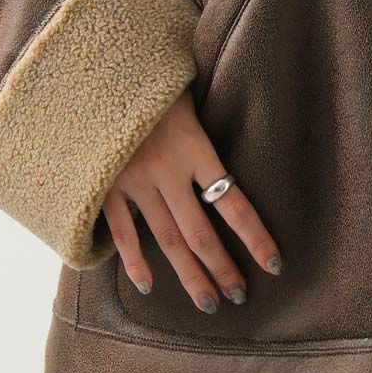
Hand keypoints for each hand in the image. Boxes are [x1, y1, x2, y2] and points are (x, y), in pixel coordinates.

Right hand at [103, 87, 283, 310]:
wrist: (96, 68)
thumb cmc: (153, 78)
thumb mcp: (189, 93)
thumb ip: (206, 124)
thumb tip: (229, 143)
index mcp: (195, 147)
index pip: (234, 203)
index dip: (255, 238)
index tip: (275, 265)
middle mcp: (167, 170)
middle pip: (202, 234)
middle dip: (223, 269)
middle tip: (240, 297)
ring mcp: (134, 181)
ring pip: (168, 241)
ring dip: (190, 277)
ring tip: (210, 304)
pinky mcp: (105, 187)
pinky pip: (123, 233)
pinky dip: (135, 261)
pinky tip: (150, 286)